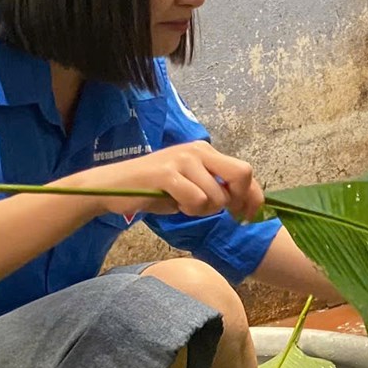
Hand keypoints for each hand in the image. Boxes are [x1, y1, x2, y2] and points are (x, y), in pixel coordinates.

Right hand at [62, 141, 261, 219]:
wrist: (113, 185)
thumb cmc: (155, 189)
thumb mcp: (192, 185)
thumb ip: (215, 188)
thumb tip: (244, 204)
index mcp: (206, 152)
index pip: (245, 172)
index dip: (253, 197)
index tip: (247, 216)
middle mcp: (198, 151)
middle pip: (242, 174)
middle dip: (237, 200)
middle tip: (220, 212)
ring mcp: (182, 160)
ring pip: (216, 195)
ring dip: (204, 209)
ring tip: (184, 204)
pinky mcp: (167, 174)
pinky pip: (196, 199)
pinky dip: (189, 209)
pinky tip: (175, 204)